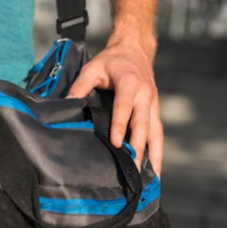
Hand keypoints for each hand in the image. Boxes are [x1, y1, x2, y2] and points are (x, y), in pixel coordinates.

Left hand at [67, 37, 162, 174]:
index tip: (117, 143)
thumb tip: (68, 104)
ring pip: (155, 132)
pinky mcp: (156, 111)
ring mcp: (153, 104)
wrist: (135, 50)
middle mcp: (145, 95)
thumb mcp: (92, 67)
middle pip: (142, 123)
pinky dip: (158, 152)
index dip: (120, 125)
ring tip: (150, 177)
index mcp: (129, 83)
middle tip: (131, 167)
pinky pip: (158, 134)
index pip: (124, 107)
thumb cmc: (112, 61)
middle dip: (138, 146)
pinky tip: (155, 170)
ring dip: (153, 154)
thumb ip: (80, 86)